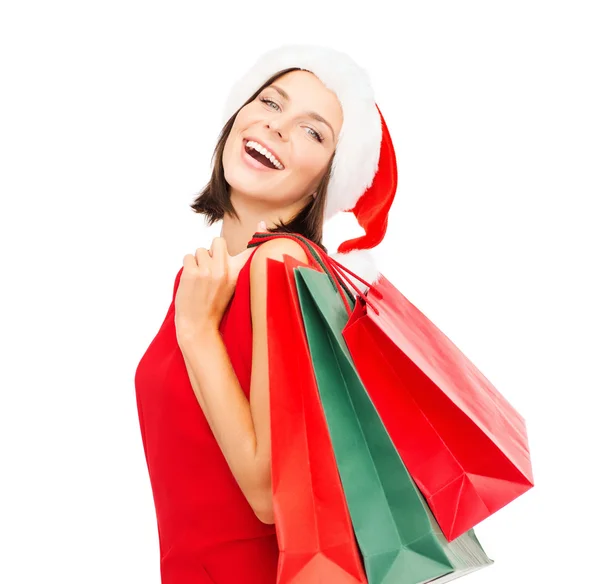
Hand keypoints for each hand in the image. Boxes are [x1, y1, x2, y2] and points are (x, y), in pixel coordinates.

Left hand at [175, 221, 266, 341]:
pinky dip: (188, 266)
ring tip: (201, 279)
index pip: (251, 252)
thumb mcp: (232, 286)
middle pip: (218, 241)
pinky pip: (188, 257)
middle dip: (212, 251)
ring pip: (200, 250)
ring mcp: (208, 271)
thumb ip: (235, 267)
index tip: (262, 223)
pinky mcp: (192, 273)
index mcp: (238, 274)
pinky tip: (191, 281)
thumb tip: (235, 251)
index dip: (260, 235)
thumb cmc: (215, 305)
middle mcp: (225, 270)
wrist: (198, 326)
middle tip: (211, 268)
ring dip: (198, 261)